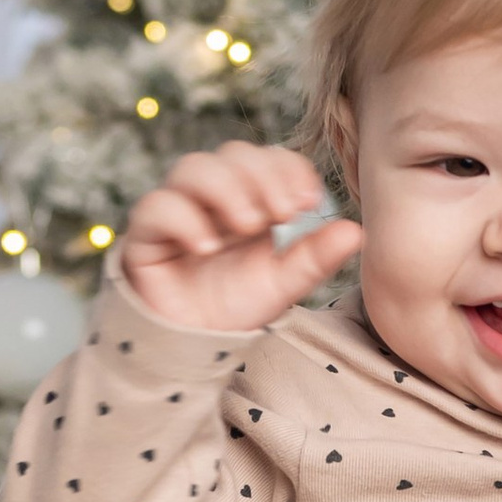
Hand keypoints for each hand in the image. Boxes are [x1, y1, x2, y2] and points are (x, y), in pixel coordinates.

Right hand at [122, 144, 363, 337]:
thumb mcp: (285, 283)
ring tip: (246, 226)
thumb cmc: (236, 308)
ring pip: (193, 167)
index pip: (267, 158)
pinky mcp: (146, 235)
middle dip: (260, 177)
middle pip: (232, 154)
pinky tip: (207, 247)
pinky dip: (184, 219)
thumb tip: (355, 230)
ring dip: (225, 189)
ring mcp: (177, 210)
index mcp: (249, 199)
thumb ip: (316, 257)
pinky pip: (156, 207)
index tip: (308, 202)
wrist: (193, 347)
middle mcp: (212, 197)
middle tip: (280, 215)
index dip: (288, 169)